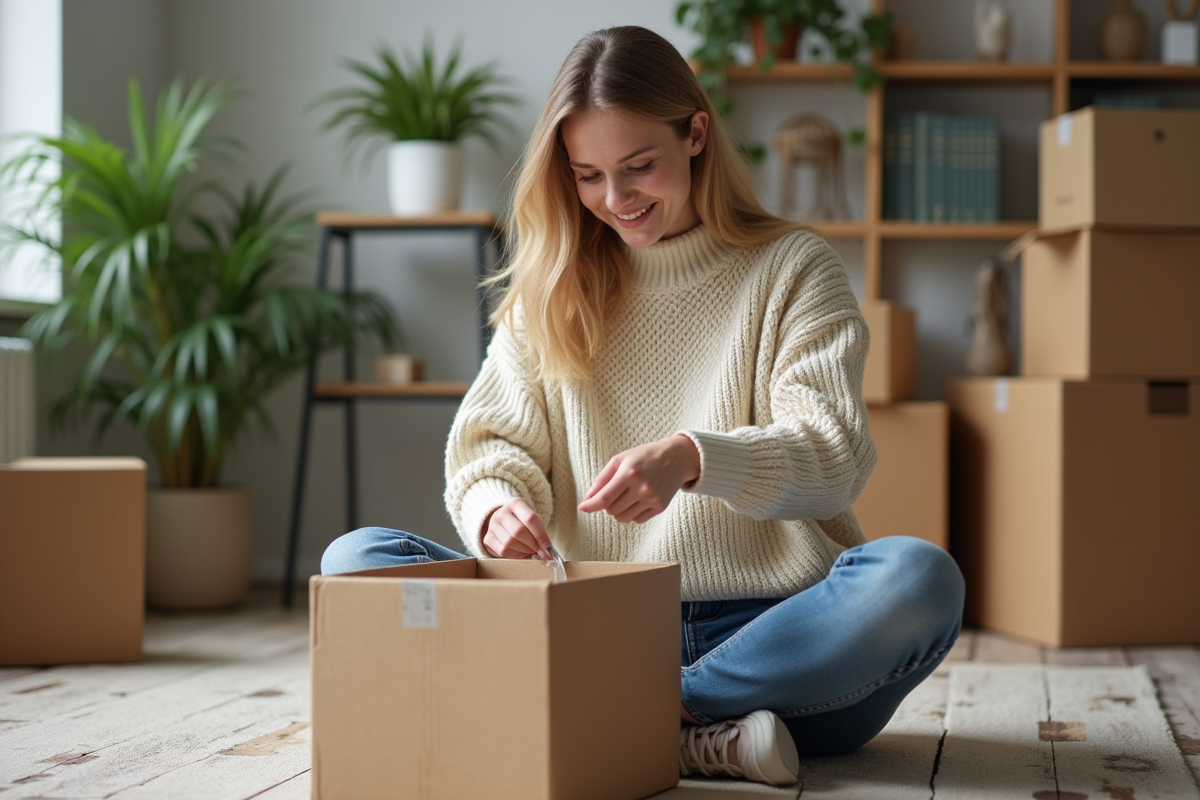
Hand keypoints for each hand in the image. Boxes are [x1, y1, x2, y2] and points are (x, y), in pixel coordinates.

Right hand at [482, 497, 550, 558]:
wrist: (503, 523)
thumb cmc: (522, 522)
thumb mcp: (531, 522)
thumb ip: (539, 533)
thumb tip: (546, 553)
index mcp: (515, 503)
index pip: (530, 518)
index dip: (540, 534)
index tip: (547, 545)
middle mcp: (501, 512)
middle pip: (519, 531)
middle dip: (532, 545)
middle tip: (540, 552)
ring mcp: (492, 525)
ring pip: (510, 542)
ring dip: (524, 551)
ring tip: (531, 552)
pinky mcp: (487, 538)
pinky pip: (503, 550)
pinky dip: (515, 555)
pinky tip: (521, 553)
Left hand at [577, 434, 699, 523]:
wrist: (677, 458)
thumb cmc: (645, 456)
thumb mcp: (621, 459)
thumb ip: (602, 479)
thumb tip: (588, 498)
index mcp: (630, 473)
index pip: (605, 498)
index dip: (591, 505)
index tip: (582, 508)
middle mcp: (642, 488)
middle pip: (612, 511)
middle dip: (606, 505)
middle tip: (613, 493)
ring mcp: (653, 499)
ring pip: (623, 518)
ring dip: (618, 511)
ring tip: (625, 496)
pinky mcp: (660, 507)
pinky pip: (637, 520)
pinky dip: (631, 513)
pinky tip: (637, 500)